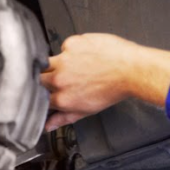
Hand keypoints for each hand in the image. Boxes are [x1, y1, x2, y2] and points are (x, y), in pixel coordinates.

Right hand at [40, 33, 169, 131]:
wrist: (130, 70)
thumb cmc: (113, 89)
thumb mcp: (87, 110)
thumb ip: (64, 118)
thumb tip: (49, 125)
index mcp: (62, 98)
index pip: (40, 97)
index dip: (44, 94)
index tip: (50, 93)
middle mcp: (60, 79)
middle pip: (39, 78)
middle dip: (46, 79)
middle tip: (63, 78)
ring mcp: (64, 60)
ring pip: (47, 61)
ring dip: (56, 64)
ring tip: (74, 66)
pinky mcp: (71, 44)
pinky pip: (65, 47)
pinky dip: (72, 51)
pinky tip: (86, 55)